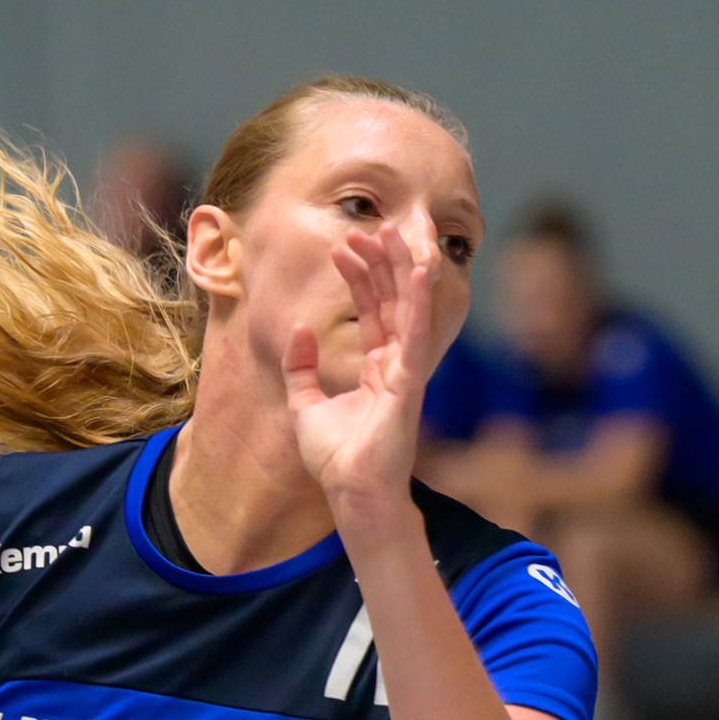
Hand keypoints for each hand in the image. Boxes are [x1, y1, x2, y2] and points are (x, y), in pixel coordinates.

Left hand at [283, 218, 442, 555]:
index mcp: (377, 368)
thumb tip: (300, 330)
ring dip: (398, 270)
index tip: (345, 247)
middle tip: (367, 227)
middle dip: (380, 263)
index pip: (372, 311)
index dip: (360, 277)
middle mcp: (396, 365)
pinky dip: (417, 303)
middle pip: (391, 301)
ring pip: (405, 309)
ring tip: (389, 233)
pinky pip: (415, 335)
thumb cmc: (336, 458)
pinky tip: (417, 272)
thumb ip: (302, 368)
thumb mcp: (305, 404)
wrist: (351, 492)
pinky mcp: (409, 384)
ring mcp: (405, 372)